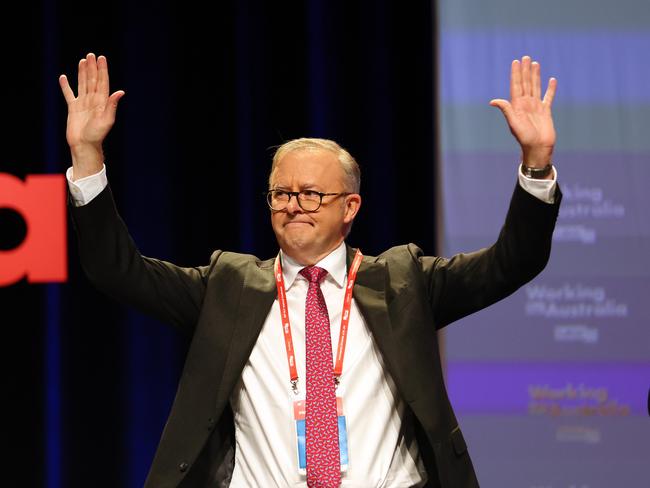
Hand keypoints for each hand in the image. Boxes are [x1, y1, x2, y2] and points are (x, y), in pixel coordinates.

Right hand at [59, 53, 124, 178]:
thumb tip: (120, 92)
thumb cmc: (96, 136)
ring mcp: (83, 104)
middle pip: (92, 80)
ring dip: (82, 73)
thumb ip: (112, 105)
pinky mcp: (73, 109)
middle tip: (91, 55)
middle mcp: (93, 101)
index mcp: (102, 102)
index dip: (102, 70)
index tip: (101, 58)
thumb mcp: (106, 120)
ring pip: (82, 84)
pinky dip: (66, 86)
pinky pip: (69, 95)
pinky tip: (64, 78)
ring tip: (83, 61)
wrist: (84, 146)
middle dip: (92, 68)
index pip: (103, 82)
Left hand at [490, 56, 556, 168]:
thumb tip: (493, 101)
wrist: (538, 148)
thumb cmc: (524, 138)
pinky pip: (548, 97)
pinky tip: (552, 80)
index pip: (516, 86)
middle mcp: (526, 104)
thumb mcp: (513, 123)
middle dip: (525, 71)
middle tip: (525, 57)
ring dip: (535, 75)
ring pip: (535, 87)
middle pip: (525, 83)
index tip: (515, 62)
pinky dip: (550, 89)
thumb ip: (506, 110)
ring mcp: (536, 107)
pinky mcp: (546, 111)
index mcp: (517, 106)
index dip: (516, 74)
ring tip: (535, 63)